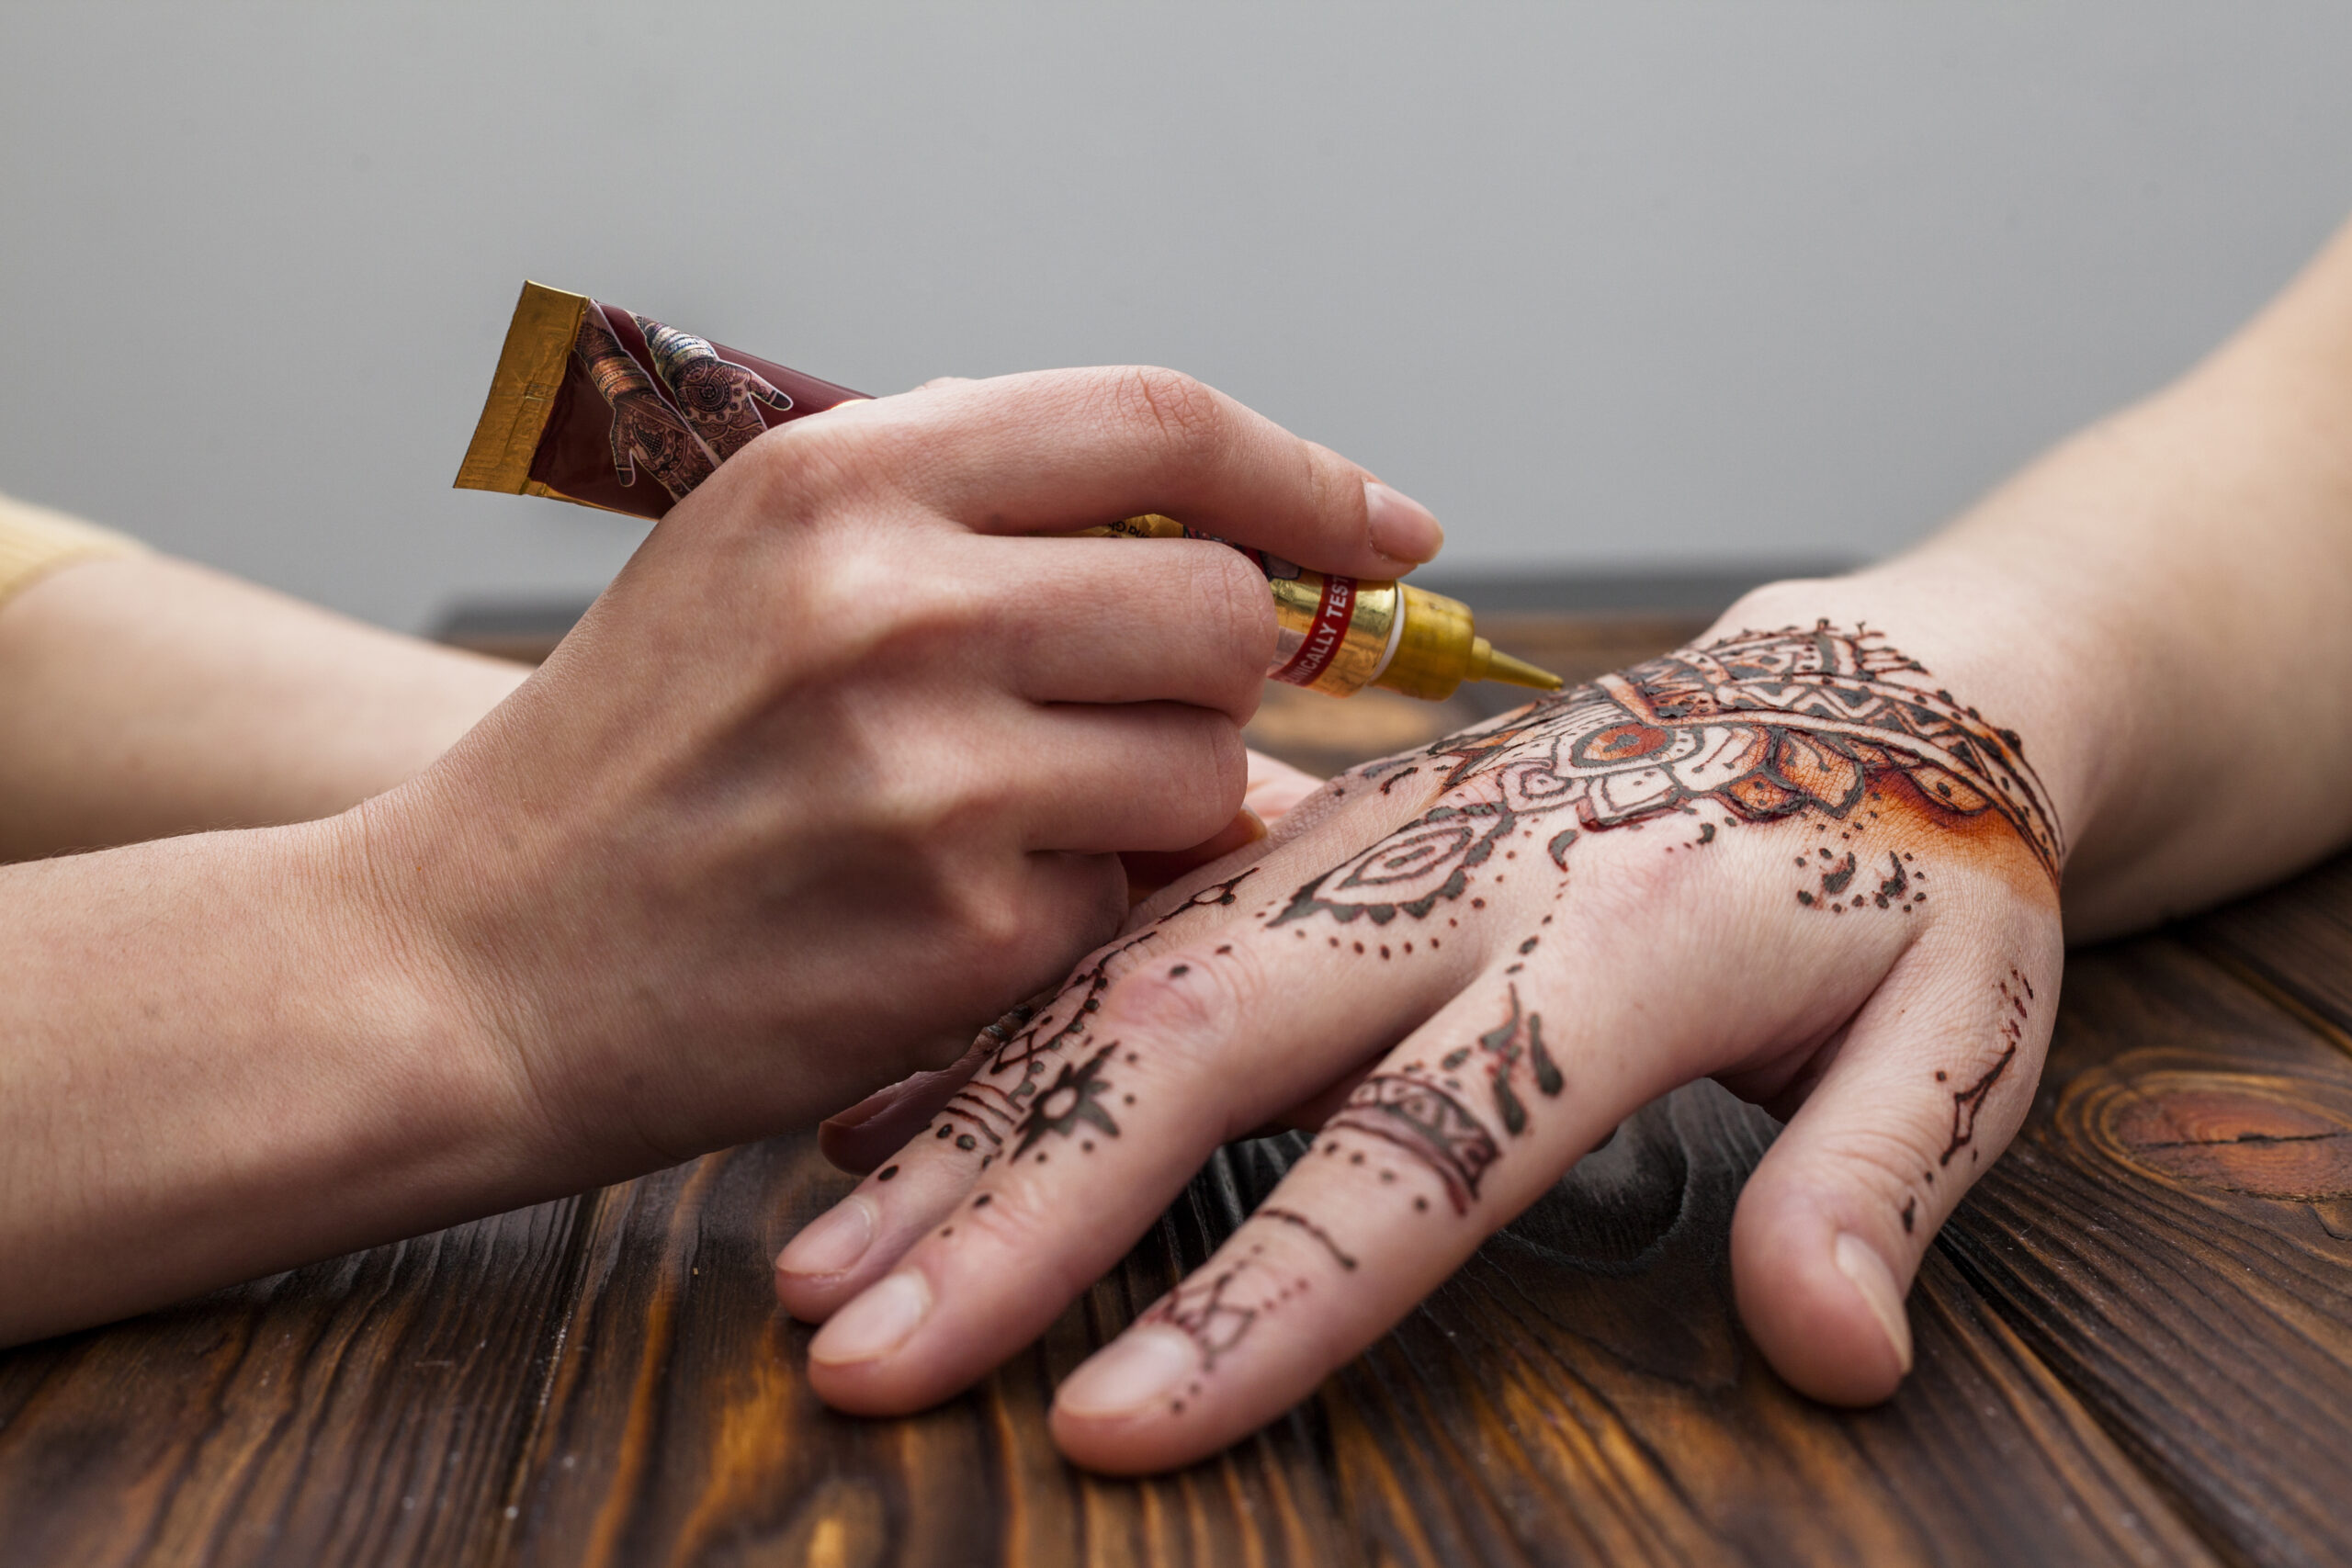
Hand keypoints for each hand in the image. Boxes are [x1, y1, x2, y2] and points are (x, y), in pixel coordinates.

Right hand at [358, 367, 1443, 1173]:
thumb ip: (982, 525)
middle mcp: (895, 603)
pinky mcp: (961, 933)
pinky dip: (1090, 911)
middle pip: (1224, 606)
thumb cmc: (633, 758)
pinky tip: (965, 911)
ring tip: (1010, 820)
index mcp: (845, 476)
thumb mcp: (764, 565)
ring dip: (1157, 800)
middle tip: (1129, 718)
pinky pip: (1136, 899)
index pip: (1161, 423)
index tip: (1391, 529)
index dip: (1306, 476)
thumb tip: (1239, 559)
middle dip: (1218, 672)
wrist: (467, 964)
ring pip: (1205, 763)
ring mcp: (933, 773)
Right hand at [775, 607, 2066, 1471]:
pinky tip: (884, 1117)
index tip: (1117, 1427)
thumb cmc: (1903, 869)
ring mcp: (1365, 850)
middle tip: (868, 1352)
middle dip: (1025, 1210)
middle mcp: (1448, 884)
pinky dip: (1002, 1029)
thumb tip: (1834, 1354)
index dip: (1268, 1297)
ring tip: (825, 1260)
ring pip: (1130, 980)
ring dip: (970, 1125)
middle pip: (1205, 1049)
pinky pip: (1132, 932)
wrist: (1853, 687)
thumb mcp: (1967, 1017)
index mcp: (1614, 942)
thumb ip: (1876, 1174)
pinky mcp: (1318, 842)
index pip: (1420, 1148)